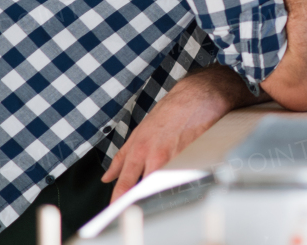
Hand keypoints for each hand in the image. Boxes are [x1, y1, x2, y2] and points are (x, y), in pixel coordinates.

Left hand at [101, 66, 260, 200]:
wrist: (199, 96)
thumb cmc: (170, 112)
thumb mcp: (139, 132)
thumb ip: (122, 157)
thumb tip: (107, 177)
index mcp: (140, 150)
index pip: (125, 182)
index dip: (118, 200)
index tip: (113, 210)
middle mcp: (157, 156)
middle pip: (146, 188)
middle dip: (142, 198)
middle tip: (138, 205)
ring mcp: (177, 158)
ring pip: (166, 185)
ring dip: (163, 188)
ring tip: (165, 184)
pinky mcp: (195, 158)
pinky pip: (186, 177)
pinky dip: (182, 180)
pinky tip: (184, 175)